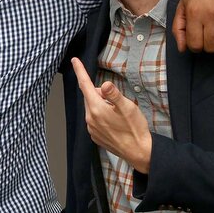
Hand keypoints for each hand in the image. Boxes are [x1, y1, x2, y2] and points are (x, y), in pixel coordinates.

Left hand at [71, 58, 151, 172]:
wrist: (138, 152)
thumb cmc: (135, 129)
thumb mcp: (128, 107)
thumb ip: (114, 94)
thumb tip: (104, 84)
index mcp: (96, 109)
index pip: (85, 85)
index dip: (80, 71)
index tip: (74, 61)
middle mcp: (90, 119)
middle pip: (90, 97)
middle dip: (100, 93)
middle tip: (117, 100)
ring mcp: (92, 129)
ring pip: (92, 108)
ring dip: (102, 105)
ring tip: (118, 114)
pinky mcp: (96, 136)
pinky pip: (95, 119)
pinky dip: (102, 116)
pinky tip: (115, 122)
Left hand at [173, 0, 213, 52]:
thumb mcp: (181, 5)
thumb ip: (178, 28)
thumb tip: (182, 49)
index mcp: (195, 13)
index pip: (195, 45)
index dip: (193, 46)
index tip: (195, 39)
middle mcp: (212, 15)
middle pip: (211, 47)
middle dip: (206, 45)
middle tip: (205, 35)